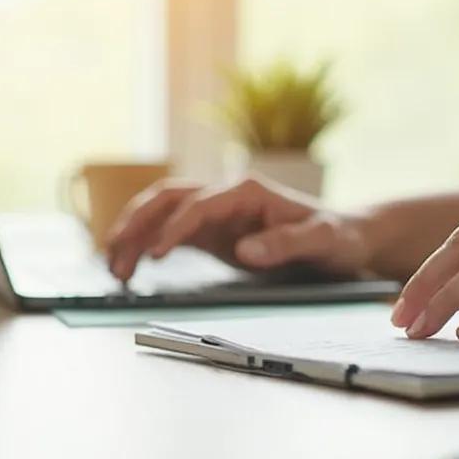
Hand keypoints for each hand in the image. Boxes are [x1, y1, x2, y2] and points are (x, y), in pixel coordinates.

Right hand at [105, 176, 371, 281]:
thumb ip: (285, 243)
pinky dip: (146, 246)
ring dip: (133, 234)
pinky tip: (130, 267)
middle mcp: (225, 195)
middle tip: (113, 253)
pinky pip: (170, 234)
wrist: (345, 237)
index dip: (174, 228)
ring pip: (161, 214)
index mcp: (247, 190)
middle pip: (167, 199)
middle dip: (136, 222)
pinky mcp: (212, 232)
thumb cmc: (337, 236)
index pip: (199, 204)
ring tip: (113, 268)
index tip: (155, 253)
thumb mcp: (322, 240)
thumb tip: (244, 250)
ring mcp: (215, 213)